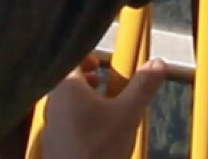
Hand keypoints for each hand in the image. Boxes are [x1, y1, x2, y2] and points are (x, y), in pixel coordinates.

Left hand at [39, 57, 166, 158]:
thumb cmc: (99, 148)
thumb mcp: (127, 114)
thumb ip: (142, 86)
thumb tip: (157, 63)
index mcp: (66, 87)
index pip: (72, 59)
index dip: (87, 58)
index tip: (100, 64)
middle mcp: (53, 102)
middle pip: (66, 81)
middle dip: (85, 79)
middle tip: (102, 82)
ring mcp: (49, 123)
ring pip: (64, 102)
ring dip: (81, 99)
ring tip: (100, 107)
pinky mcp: (51, 142)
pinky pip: (62, 122)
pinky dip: (76, 119)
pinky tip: (93, 133)